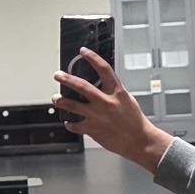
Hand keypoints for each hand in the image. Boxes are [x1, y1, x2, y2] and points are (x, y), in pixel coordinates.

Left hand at [51, 49, 173, 173]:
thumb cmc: (135, 122)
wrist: (139, 141)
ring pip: (72, 105)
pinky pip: (74, 125)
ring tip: (55, 98)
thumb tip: (101, 84)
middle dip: (66, 79)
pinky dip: (69, 123)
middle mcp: (106, 102)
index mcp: (117, 92)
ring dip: (61, 101)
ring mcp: (97, 116)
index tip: (83, 51)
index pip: (103, 69)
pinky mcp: (92, 129)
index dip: (92, 57)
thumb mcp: (127, 100)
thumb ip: (113, 92)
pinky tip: (68, 121)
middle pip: (81, 86)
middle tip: (57, 75)